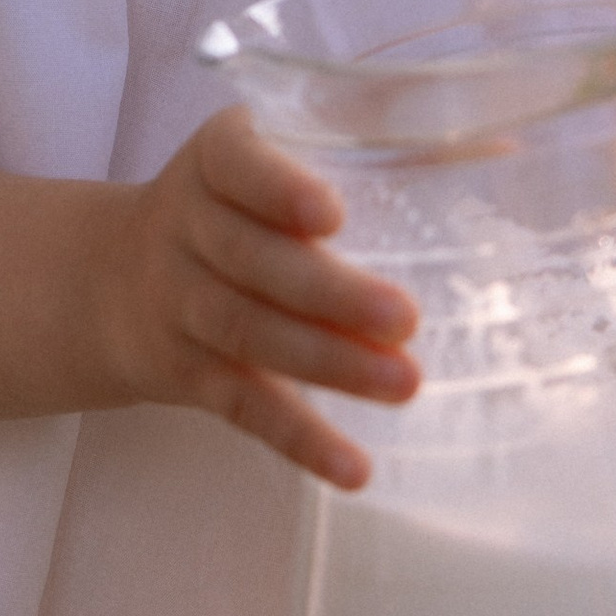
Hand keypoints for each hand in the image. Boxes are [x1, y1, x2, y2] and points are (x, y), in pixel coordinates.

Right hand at [83, 105, 419, 486]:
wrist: (108, 280)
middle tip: (405, 317)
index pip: (237, 163)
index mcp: (215, 158)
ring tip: (404, 383)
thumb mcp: (270, 156)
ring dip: (328, 365)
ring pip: (250, 335)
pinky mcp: (187, 374)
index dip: (280, 188)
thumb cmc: (235, 205)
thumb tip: (507, 150)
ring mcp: (179, 304)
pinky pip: (242, 408)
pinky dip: (298, 441)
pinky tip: (352, 469)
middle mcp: (185, 226)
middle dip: (329, 293)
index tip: (333, 213)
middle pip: (251, 261)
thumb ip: (372, 145)